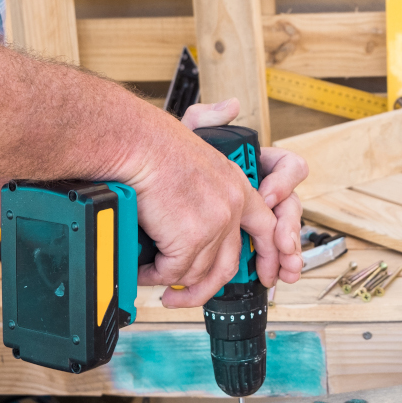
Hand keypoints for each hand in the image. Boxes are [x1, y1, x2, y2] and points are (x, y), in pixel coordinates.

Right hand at [129, 101, 271, 306]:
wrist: (135, 143)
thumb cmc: (154, 139)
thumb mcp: (197, 130)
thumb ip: (215, 121)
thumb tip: (231, 106)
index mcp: (236, 185)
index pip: (266, 228)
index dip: (267, 256)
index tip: (265, 275)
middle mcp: (231, 206)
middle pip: (230, 263)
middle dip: (206, 288)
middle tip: (185, 296)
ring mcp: (215, 223)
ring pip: (198, 271)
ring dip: (174, 281)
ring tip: (155, 280)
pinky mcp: (191, 237)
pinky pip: (174, 270)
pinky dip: (156, 275)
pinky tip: (144, 269)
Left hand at [177, 99, 307, 288]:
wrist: (153, 180)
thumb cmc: (173, 161)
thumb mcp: (189, 137)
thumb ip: (208, 117)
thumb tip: (230, 107)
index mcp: (258, 166)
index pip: (289, 167)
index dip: (283, 183)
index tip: (267, 197)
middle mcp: (264, 192)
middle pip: (291, 209)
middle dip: (290, 229)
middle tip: (283, 244)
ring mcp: (257, 218)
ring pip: (284, 235)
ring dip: (289, 253)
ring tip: (286, 268)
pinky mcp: (247, 240)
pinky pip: (269, 254)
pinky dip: (274, 267)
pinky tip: (274, 278)